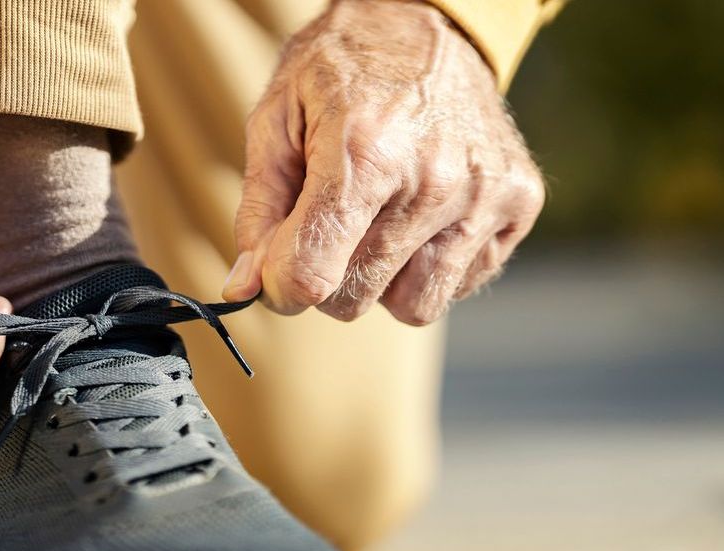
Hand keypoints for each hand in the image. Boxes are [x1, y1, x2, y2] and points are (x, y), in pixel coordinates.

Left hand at [223, 0, 544, 324]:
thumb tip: (244, 287)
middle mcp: (433, 180)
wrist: (427, 18)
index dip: (281, 287)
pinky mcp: (520, 201)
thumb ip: (260, 210)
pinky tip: (421, 214)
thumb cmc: (342, 69)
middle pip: (356, 297)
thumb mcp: (277, 119)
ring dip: (384, 280)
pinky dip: (432, 264)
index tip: (276, 273)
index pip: (314, 275)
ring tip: (378, 221)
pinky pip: (461, 283)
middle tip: (329, 227)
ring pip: (414, 306)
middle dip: (329, 276)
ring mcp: (484, 194)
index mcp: (364, 153)